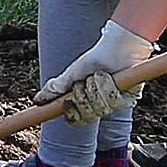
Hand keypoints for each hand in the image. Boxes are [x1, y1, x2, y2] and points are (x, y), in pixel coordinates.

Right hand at [35, 19, 152, 124]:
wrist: (115, 48)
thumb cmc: (95, 59)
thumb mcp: (72, 74)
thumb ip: (56, 88)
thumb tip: (37, 100)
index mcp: (87, 103)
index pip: (76, 119)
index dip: (71, 114)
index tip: (66, 103)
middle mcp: (101, 107)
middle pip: (87, 116)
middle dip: (83, 96)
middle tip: (84, 82)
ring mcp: (115, 105)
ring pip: (100, 109)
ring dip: (95, 88)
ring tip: (99, 75)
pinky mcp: (128, 100)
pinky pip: (113, 102)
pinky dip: (107, 86)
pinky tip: (109, 76)